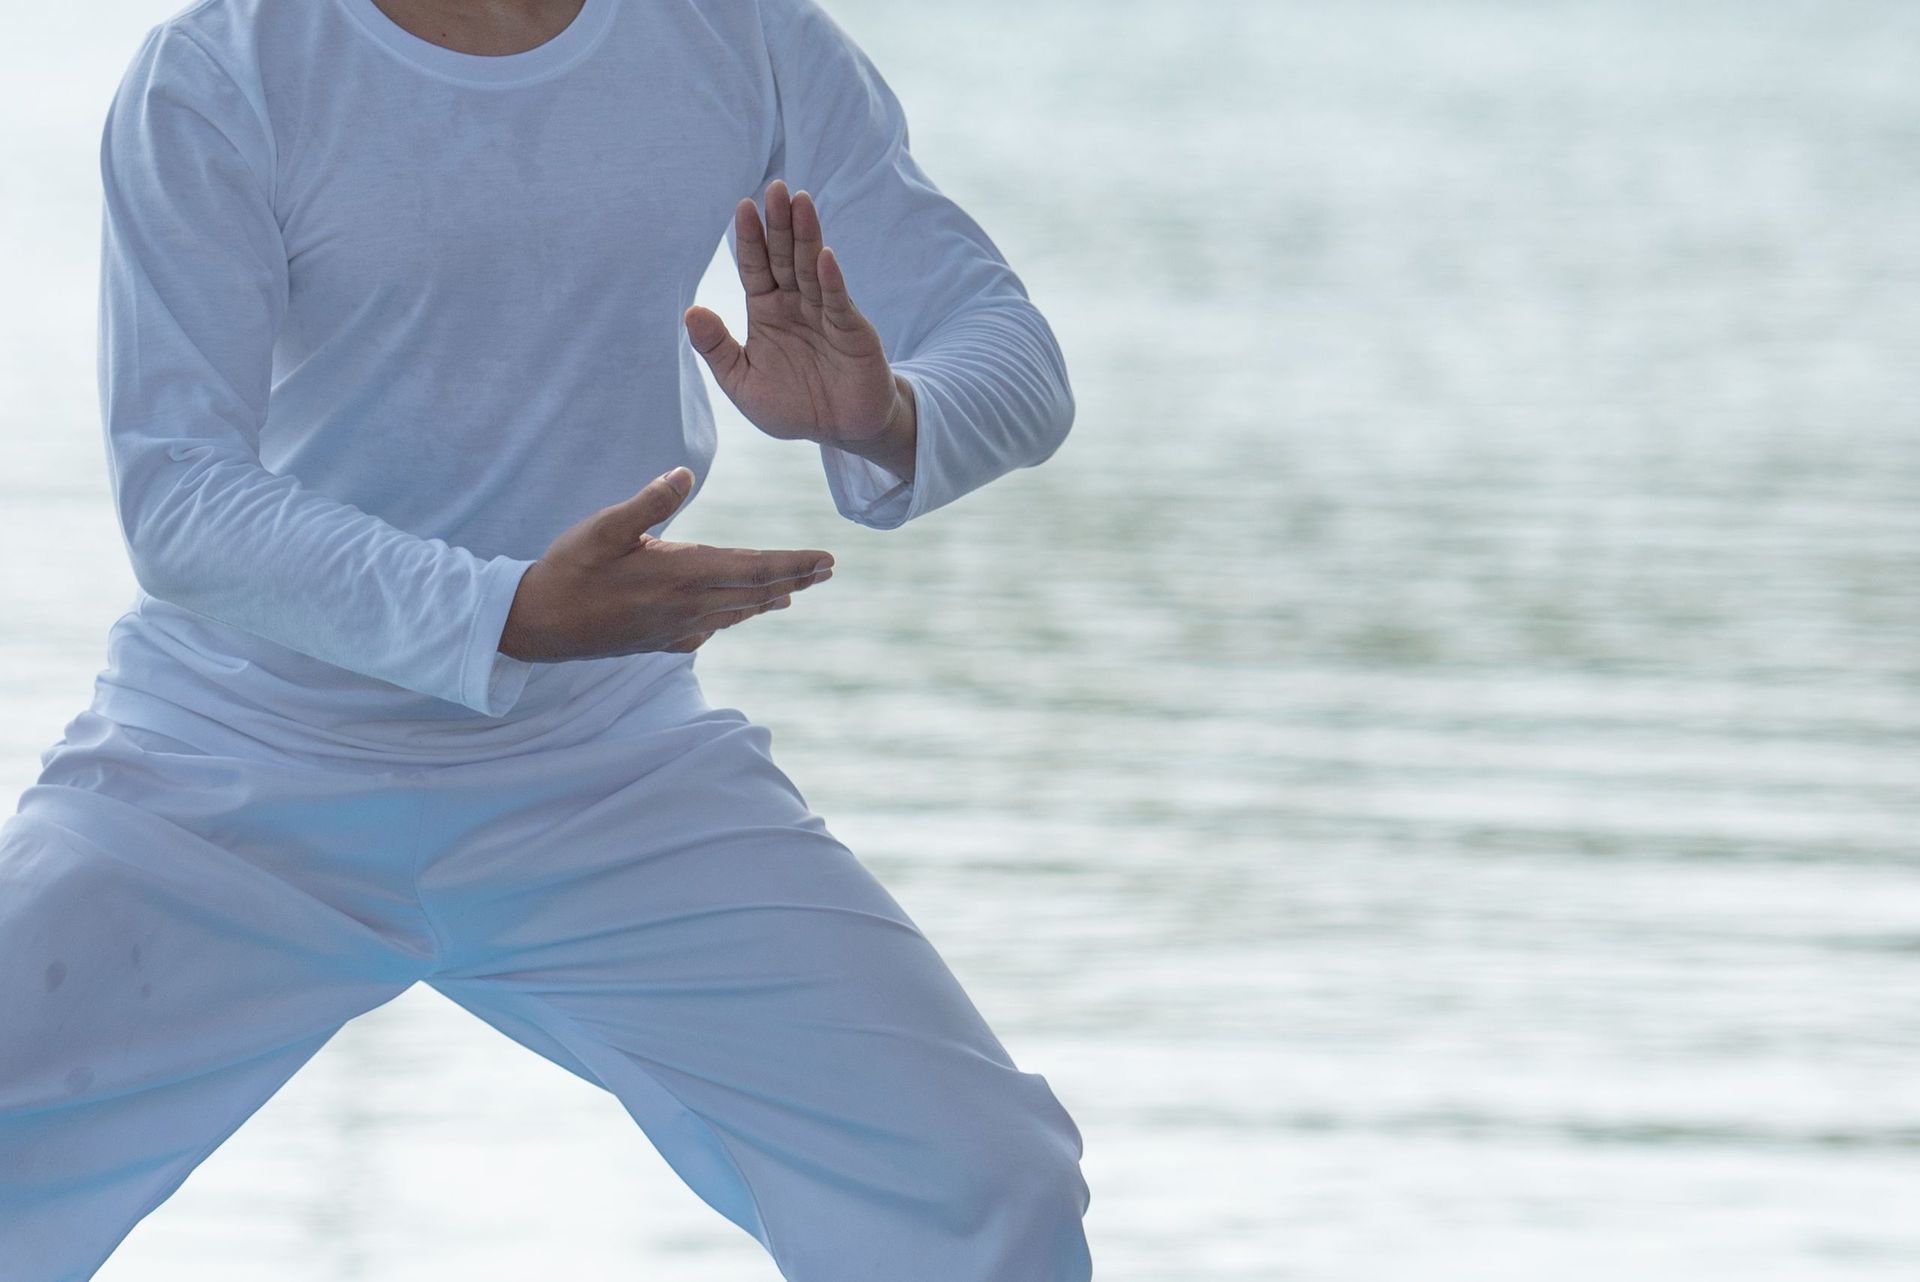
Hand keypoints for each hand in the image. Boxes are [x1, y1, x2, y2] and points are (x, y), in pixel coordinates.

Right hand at [500, 467, 833, 662]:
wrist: (536, 625)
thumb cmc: (569, 569)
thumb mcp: (603, 527)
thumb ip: (648, 503)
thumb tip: (683, 474)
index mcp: (682, 573)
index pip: (755, 567)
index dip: (795, 563)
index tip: (827, 559)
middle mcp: (689, 606)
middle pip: (757, 592)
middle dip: (796, 579)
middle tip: (828, 569)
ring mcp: (678, 629)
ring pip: (738, 613)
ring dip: (771, 599)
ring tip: (797, 590)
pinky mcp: (662, 642)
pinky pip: (712, 629)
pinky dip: (736, 617)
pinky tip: (741, 613)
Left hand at [683, 179, 916, 477]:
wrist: (842, 430)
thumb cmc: (793, 405)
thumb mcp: (743, 383)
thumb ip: (716, 349)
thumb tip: (690, 311)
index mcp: (766, 310)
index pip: (755, 266)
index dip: (749, 239)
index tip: (742, 207)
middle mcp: (795, 304)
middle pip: (785, 256)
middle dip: (780, 223)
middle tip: (775, 188)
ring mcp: (825, 313)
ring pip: (812, 268)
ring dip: (807, 236)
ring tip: (801, 202)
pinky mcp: (851, 330)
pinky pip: (837, 302)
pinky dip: (831, 280)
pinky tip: (824, 257)